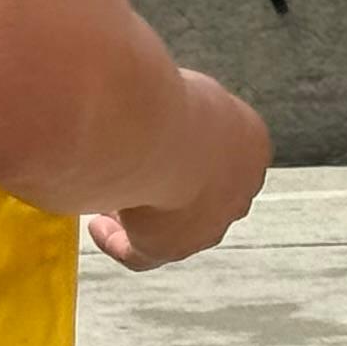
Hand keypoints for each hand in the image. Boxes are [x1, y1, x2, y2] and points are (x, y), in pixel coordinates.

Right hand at [88, 73, 270, 270]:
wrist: (161, 134)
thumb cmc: (167, 99)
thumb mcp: (181, 92)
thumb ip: (176, 107)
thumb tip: (154, 103)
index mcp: (250, 145)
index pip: (222, 159)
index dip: (186, 158)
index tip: (155, 153)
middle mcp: (240, 188)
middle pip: (201, 197)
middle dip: (167, 192)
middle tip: (132, 181)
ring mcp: (209, 223)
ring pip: (172, 227)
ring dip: (141, 217)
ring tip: (106, 201)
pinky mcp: (174, 247)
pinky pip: (142, 253)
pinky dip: (118, 242)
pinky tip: (97, 226)